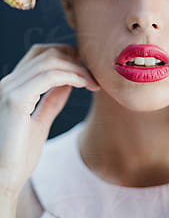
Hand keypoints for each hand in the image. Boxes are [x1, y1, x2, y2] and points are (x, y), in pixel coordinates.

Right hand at [0, 43, 100, 197]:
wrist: (2, 182)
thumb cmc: (17, 155)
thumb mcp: (40, 120)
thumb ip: (52, 99)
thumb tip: (69, 82)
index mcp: (12, 86)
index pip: (39, 54)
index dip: (65, 54)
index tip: (85, 67)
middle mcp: (8, 82)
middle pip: (46, 52)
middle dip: (74, 58)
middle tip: (93, 73)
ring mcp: (10, 89)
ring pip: (49, 61)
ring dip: (76, 68)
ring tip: (92, 81)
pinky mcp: (15, 100)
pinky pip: (49, 77)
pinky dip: (70, 76)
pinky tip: (84, 84)